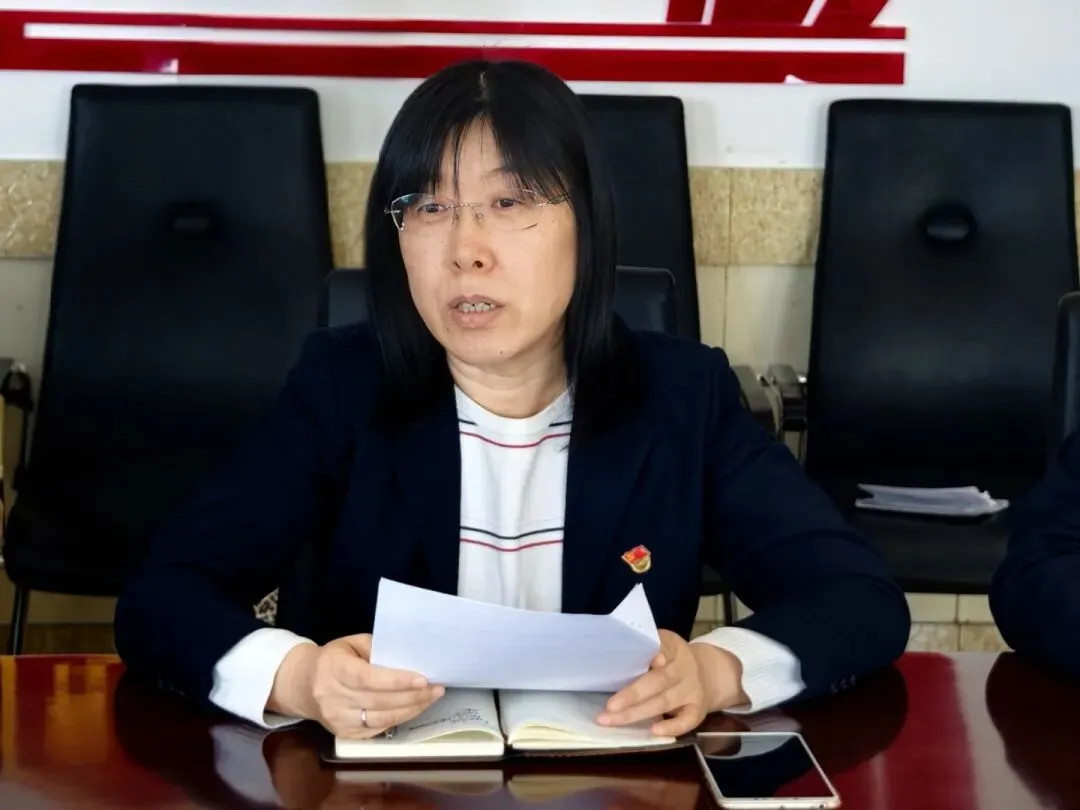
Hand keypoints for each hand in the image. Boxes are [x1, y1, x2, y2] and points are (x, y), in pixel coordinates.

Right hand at [268, 634, 443, 738]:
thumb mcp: (351, 644)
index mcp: (333, 669)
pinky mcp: (344, 734)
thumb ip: (376, 648)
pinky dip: (399, 719)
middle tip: (436, 688)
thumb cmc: (332, 659)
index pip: (368, 678)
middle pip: (379, 701)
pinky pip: (377, 730)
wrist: (302, 684)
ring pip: (381, 719)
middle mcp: (333, 697)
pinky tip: (413, 709)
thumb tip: (408, 658)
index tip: (422, 679)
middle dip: (412, 696)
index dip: (396, 680)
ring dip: (411, 709)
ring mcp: (337, 719)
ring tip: (431, 698)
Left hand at [597, 630, 744, 736]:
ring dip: (637, 713)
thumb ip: (644, 653)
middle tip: (610, 706)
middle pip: (659, 681)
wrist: (707, 674)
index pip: (664, 648)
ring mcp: (693, 690)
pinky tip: (653, 731)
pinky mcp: (698, 709)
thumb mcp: (663, 647)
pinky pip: (687, 720)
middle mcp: (685, 668)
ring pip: (665, 702)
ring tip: (613, 719)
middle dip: (633, 694)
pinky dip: (671, 727)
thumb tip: (617, 664)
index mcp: (673, 648)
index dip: (657, 654)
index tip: (650, 660)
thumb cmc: (671, 661)